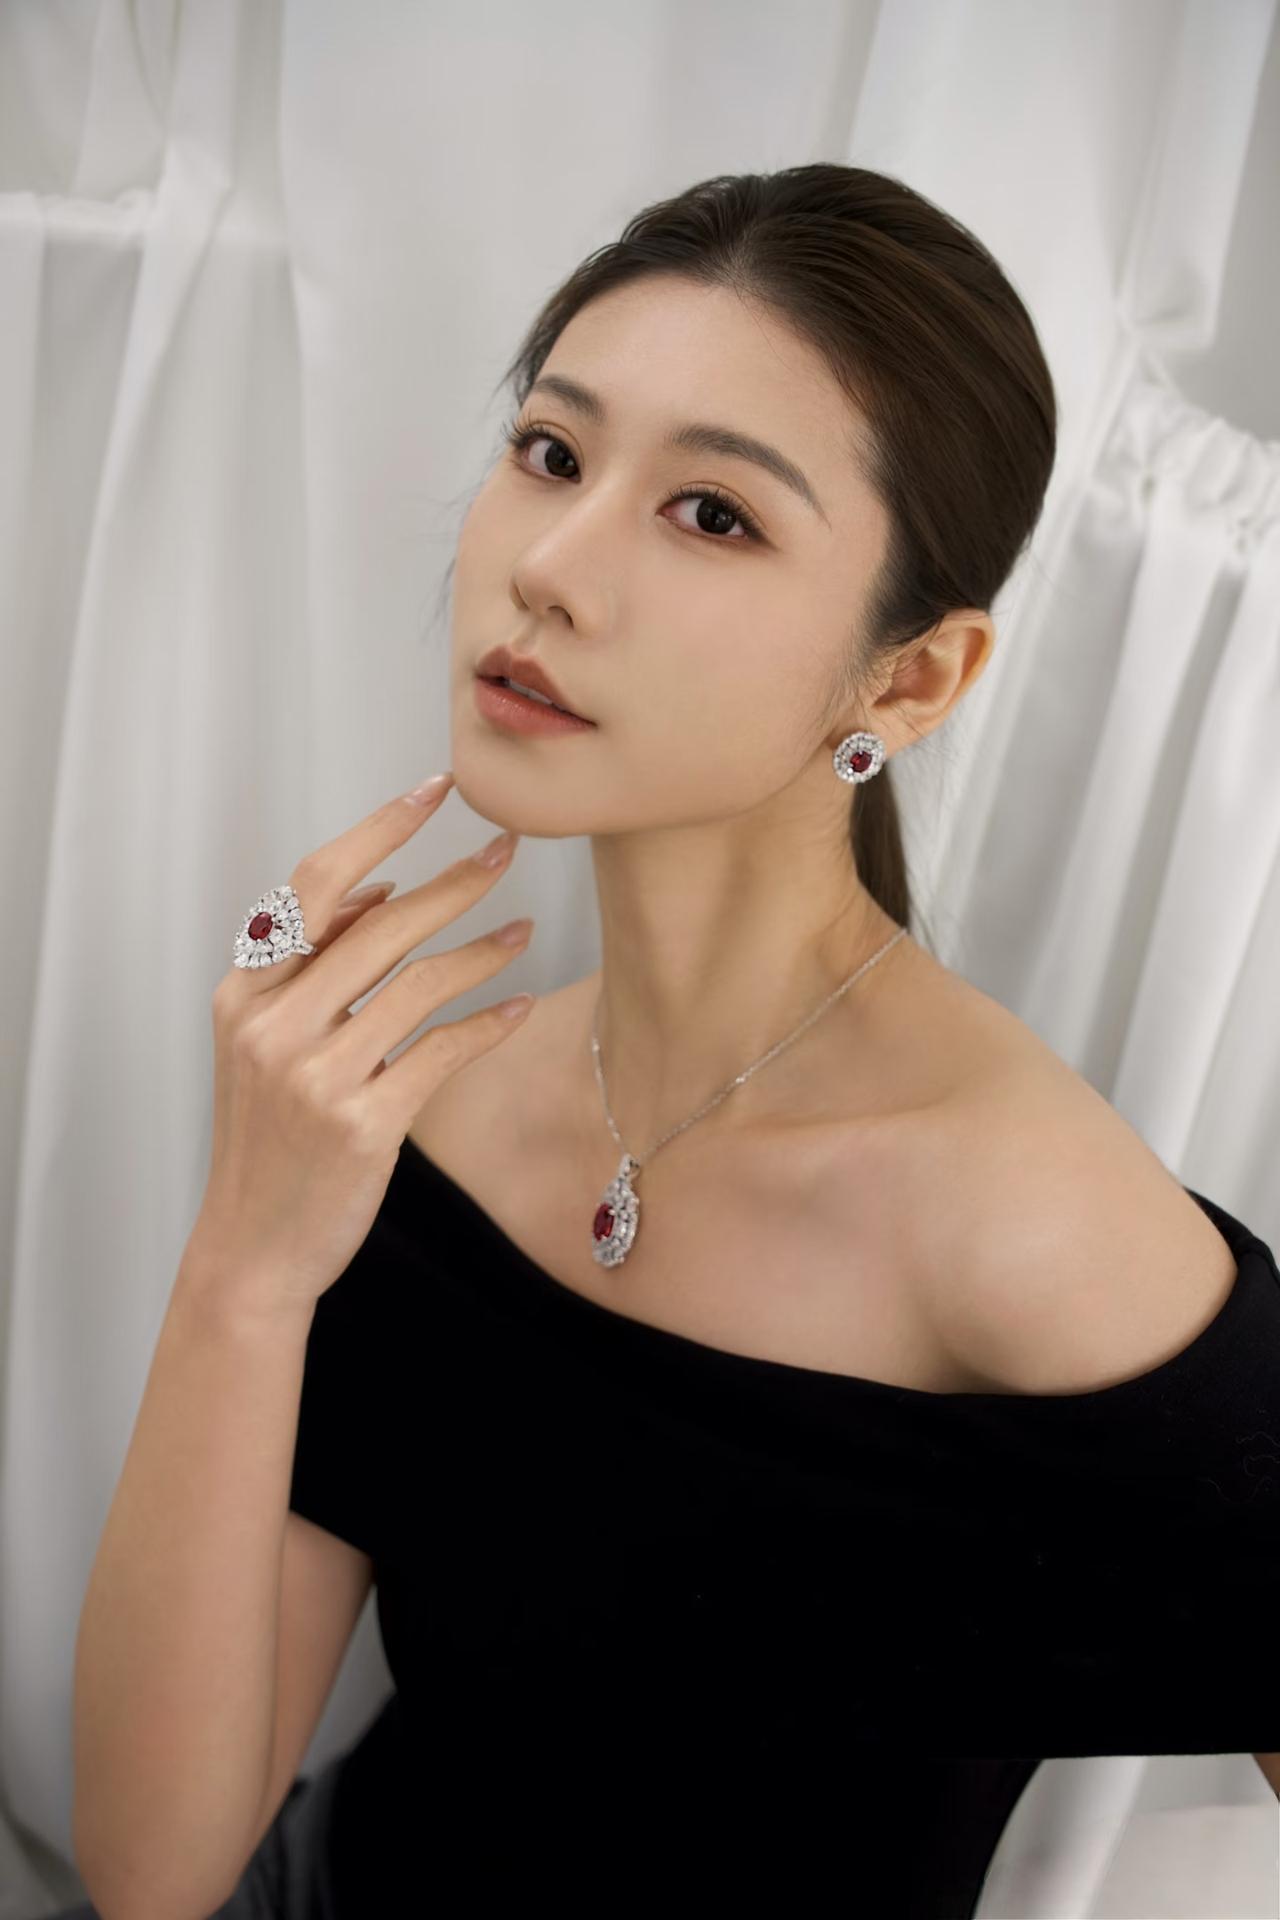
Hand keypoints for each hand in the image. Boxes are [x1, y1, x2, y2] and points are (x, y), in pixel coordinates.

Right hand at [187, 774, 533, 1313]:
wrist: (251, 1248)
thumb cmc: (268, 1138)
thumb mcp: (262, 1043)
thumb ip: (311, 967)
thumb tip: (380, 890)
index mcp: (244, 993)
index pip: (316, 886)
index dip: (380, 828)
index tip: (436, 787)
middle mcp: (273, 1026)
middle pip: (380, 926)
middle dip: (453, 881)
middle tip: (505, 848)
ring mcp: (315, 1077)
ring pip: (418, 985)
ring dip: (481, 951)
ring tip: (524, 928)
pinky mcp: (362, 1125)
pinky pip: (442, 1053)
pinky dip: (488, 1024)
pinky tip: (522, 1005)